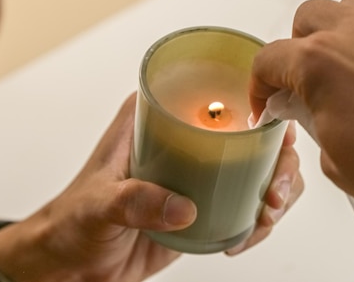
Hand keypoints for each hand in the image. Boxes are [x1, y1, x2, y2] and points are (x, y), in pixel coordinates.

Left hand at [0, 94, 302, 281]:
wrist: (72, 263)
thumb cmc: (73, 221)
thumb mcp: (97, 205)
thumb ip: (133, 202)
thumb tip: (184, 207)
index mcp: (158, 115)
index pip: (218, 91)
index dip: (261, 103)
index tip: (276, 130)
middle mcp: (185, 137)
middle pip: (254, 132)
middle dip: (281, 160)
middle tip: (276, 192)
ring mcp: (201, 170)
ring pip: (260, 166)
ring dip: (280, 189)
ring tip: (267, 215)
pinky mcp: (207, 201)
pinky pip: (249, 200)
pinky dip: (263, 216)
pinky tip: (249, 232)